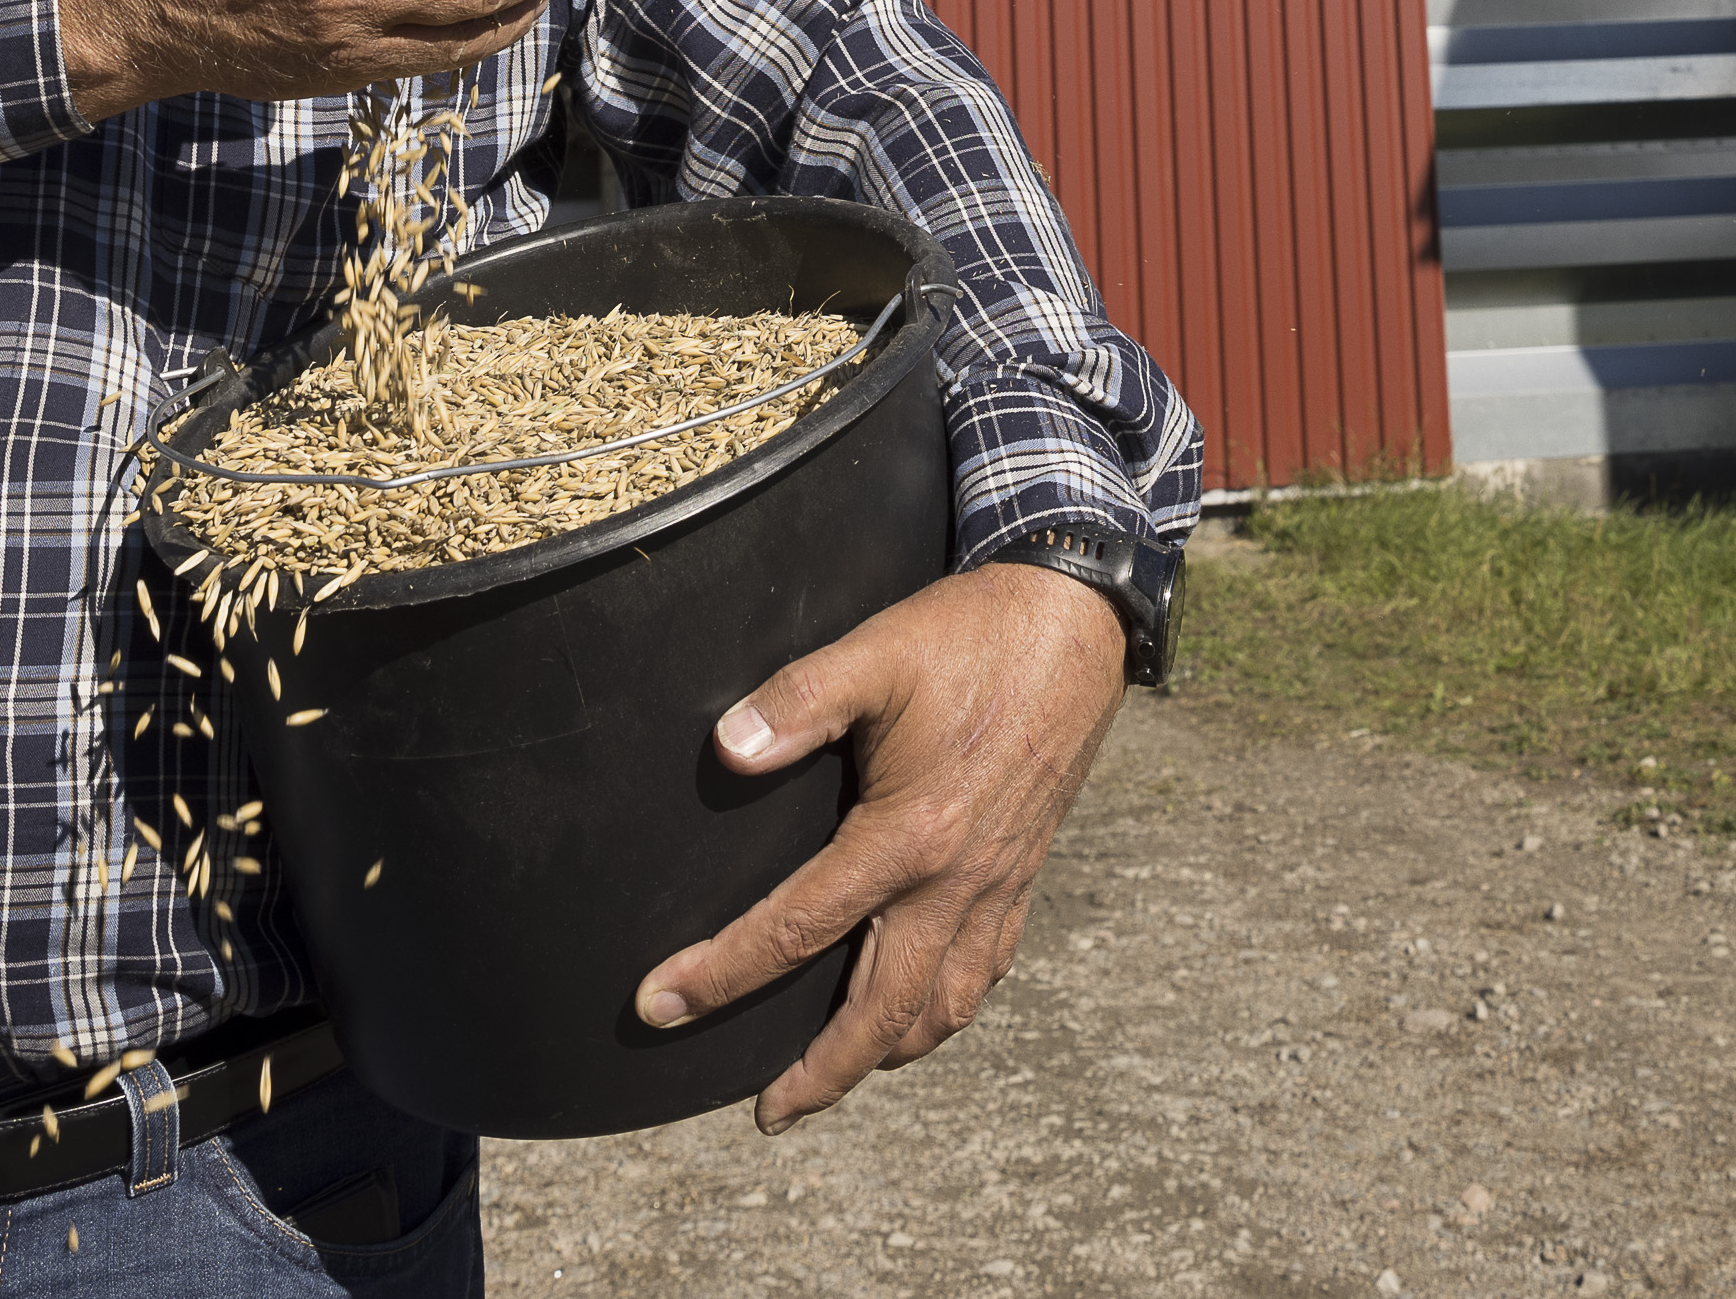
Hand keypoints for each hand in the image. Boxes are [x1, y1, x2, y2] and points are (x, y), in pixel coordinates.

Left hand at [631, 559, 1131, 1130]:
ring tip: (840, 1073)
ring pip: (942, 1008)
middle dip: (821, 1075)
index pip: (798, 929)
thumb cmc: (969, 636)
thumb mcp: (874, 655)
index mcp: (909, 837)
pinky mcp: (1024, 873)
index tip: (660, 1004)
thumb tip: (727, 750)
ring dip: (887, 1053)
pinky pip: (986, 970)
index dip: (722, 974)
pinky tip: (923, 1009)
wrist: (1075, 622)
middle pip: (880, 1013)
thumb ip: (796, 702)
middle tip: (768, 1112)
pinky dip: (947, 1009)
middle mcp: (956, 882)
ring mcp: (996, 885)